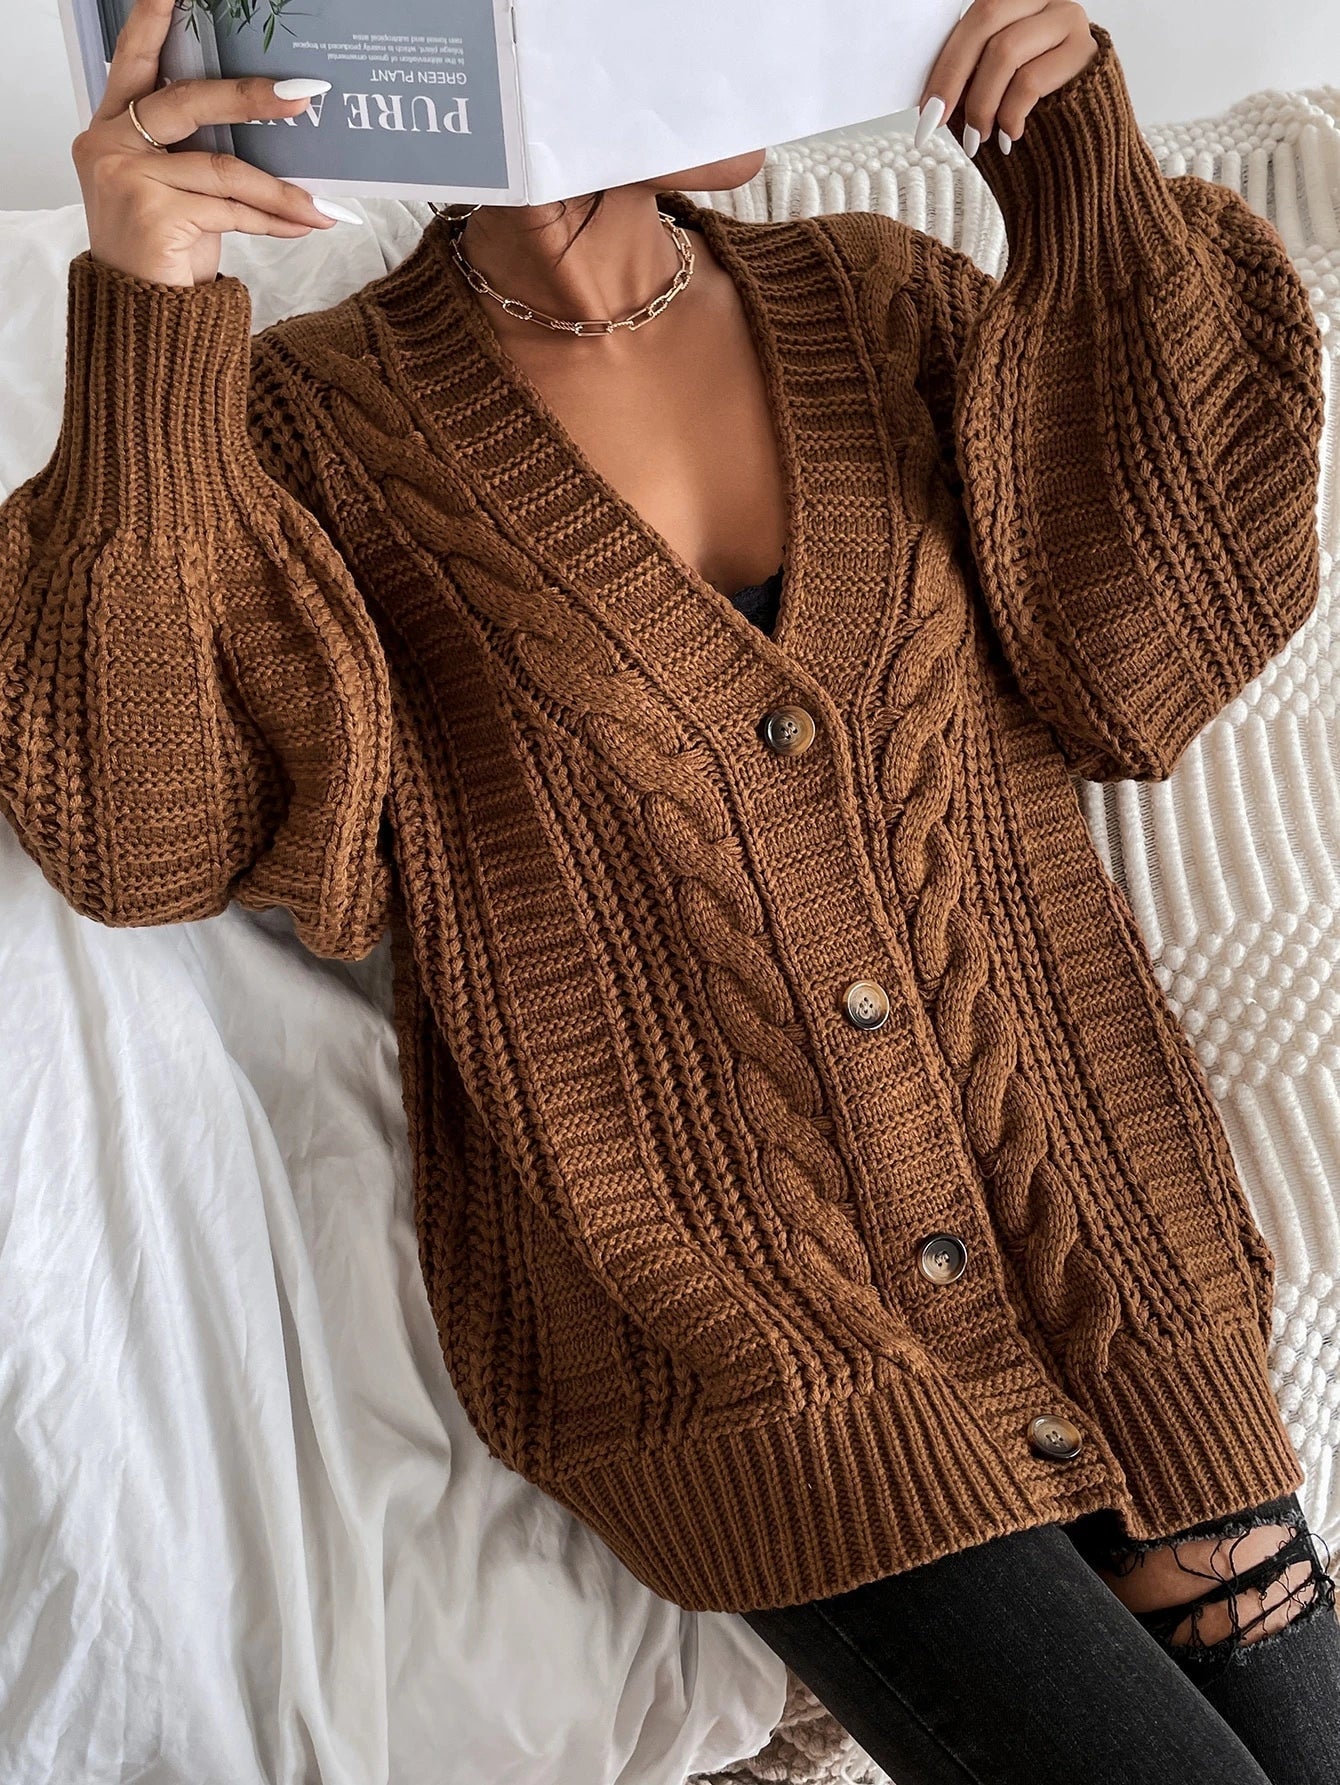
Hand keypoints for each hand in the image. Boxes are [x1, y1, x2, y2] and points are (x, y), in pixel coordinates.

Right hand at [73, 0, 350, 287]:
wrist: (144, 324)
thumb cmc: (161, 254)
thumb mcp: (176, 191)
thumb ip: (196, 153)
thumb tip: (266, 125)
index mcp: (110, 128)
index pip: (133, 62)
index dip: (151, 21)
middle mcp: (108, 144)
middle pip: (189, 102)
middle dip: (250, 98)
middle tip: (302, 96)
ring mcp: (126, 176)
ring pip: (222, 168)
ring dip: (280, 189)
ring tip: (318, 204)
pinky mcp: (152, 212)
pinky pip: (230, 208)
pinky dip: (273, 219)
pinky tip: (303, 224)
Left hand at [914, 0, 1099, 157]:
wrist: (1086, 138)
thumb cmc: (1034, 110)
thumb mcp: (995, 86)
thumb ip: (972, 74)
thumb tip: (931, 96)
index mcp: (1017, 0)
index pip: (974, 17)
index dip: (945, 64)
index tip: (926, 110)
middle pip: (987, 20)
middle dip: (955, 78)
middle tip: (940, 121)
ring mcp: (1067, 19)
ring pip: (1006, 50)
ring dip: (983, 103)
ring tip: (979, 136)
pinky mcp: (1085, 51)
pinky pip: (1030, 80)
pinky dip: (1010, 114)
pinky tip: (1011, 133)